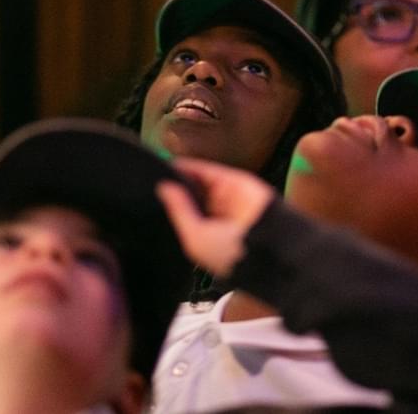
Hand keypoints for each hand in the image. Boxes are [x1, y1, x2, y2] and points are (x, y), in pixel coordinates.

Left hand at [156, 158, 274, 277]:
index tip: (150, 195)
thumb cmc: (232, 252)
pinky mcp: (235, 181)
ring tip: (157, 170)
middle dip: (174, 188)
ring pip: (198, 182)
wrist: (267, 244)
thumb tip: (163, 188)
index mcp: (208, 234)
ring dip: (181, 176)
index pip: (185, 215)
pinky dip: (192, 167)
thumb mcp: (195, 237)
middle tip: (150, 180)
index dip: (170, 204)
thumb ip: (179, 211)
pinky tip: (172, 165)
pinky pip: (209, 171)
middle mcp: (216, 215)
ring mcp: (226, 197)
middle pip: (190, 196)